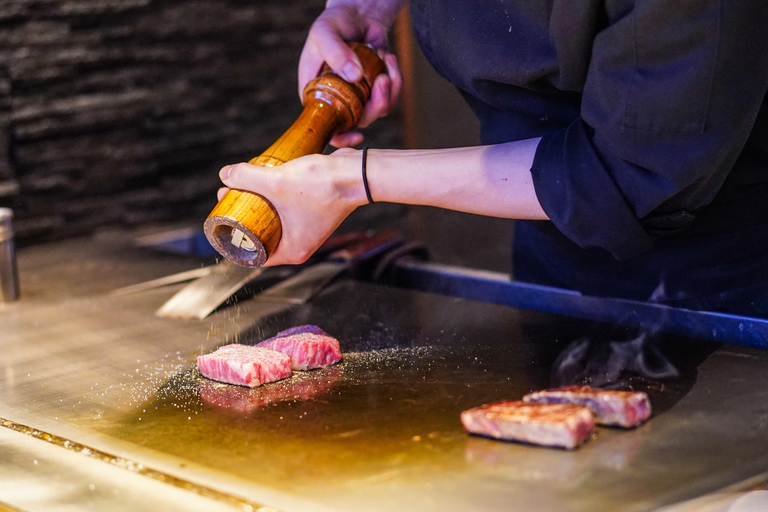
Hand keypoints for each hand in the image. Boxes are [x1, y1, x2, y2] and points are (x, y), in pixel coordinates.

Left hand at [217, 149, 366, 265]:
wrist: (358, 174)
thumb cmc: (322, 186)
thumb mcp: (276, 182)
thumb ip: (247, 177)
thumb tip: (224, 174)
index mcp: (293, 250)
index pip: (254, 254)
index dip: (234, 238)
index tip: (222, 220)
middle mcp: (301, 243)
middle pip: (262, 234)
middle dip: (243, 217)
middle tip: (229, 198)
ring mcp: (309, 228)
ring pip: (274, 219)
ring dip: (258, 205)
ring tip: (241, 187)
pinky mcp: (314, 211)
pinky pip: (286, 209)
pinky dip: (274, 199)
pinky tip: (262, 182)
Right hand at [298, 3, 403, 147]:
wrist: (355, 14)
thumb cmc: (333, 23)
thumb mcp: (324, 32)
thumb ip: (335, 52)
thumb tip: (355, 76)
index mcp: (317, 95)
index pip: (326, 128)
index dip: (341, 138)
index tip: (356, 135)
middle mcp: (338, 100)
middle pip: (359, 121)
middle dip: (376, 104)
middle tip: (382, 78)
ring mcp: (359, 96)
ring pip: (378, 110)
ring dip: (390, 89)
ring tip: (387, 60)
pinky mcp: (376, 89)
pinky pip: (391, 95)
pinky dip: (395, 78)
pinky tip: (389, 58)